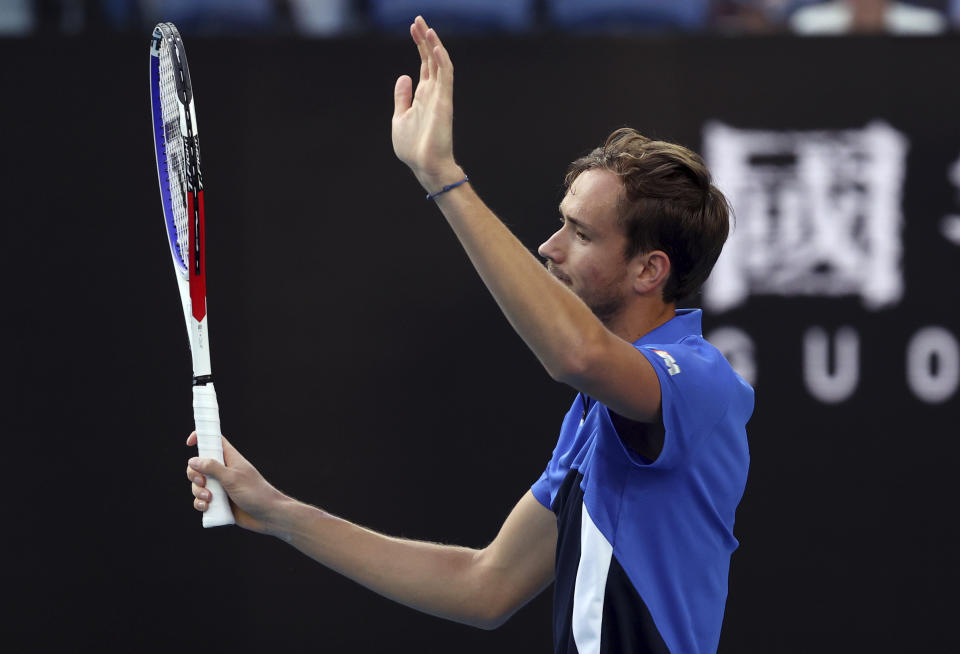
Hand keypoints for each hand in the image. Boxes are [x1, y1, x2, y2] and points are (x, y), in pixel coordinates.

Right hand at [186, 432, 287, 534]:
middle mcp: (223, 471)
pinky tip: (207, 507)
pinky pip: (201, 500)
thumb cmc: (255, 493)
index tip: (189, 443)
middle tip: (202, 482)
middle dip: (194, 474)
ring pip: (198, 484)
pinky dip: (200, 504)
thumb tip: (193, 460)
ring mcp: (220, 486)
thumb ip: (212, 468)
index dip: (201, 438)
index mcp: (229, 458)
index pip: (214, 441)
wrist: (267, 516)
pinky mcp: (218, 501)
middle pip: (198, 465)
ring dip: (198, 492)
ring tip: (209, 499)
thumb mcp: (232, 478)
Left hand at [392, 16, 463, 191]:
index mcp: (423, 95)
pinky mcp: (444, 101)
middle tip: (418, 18)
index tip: (413, 27)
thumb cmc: (413, 148)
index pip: (424, 64)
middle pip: (431, 58)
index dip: (419, 44)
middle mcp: (433, 92)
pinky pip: (445, 76)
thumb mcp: (399, 118)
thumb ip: (402, 97)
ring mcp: (440, 95)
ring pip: (439, 62)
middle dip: (424, 38)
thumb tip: (403, 77)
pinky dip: (441, 59)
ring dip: (433, 44)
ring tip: (426, 26)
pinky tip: (435, 45)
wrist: (425, 165)